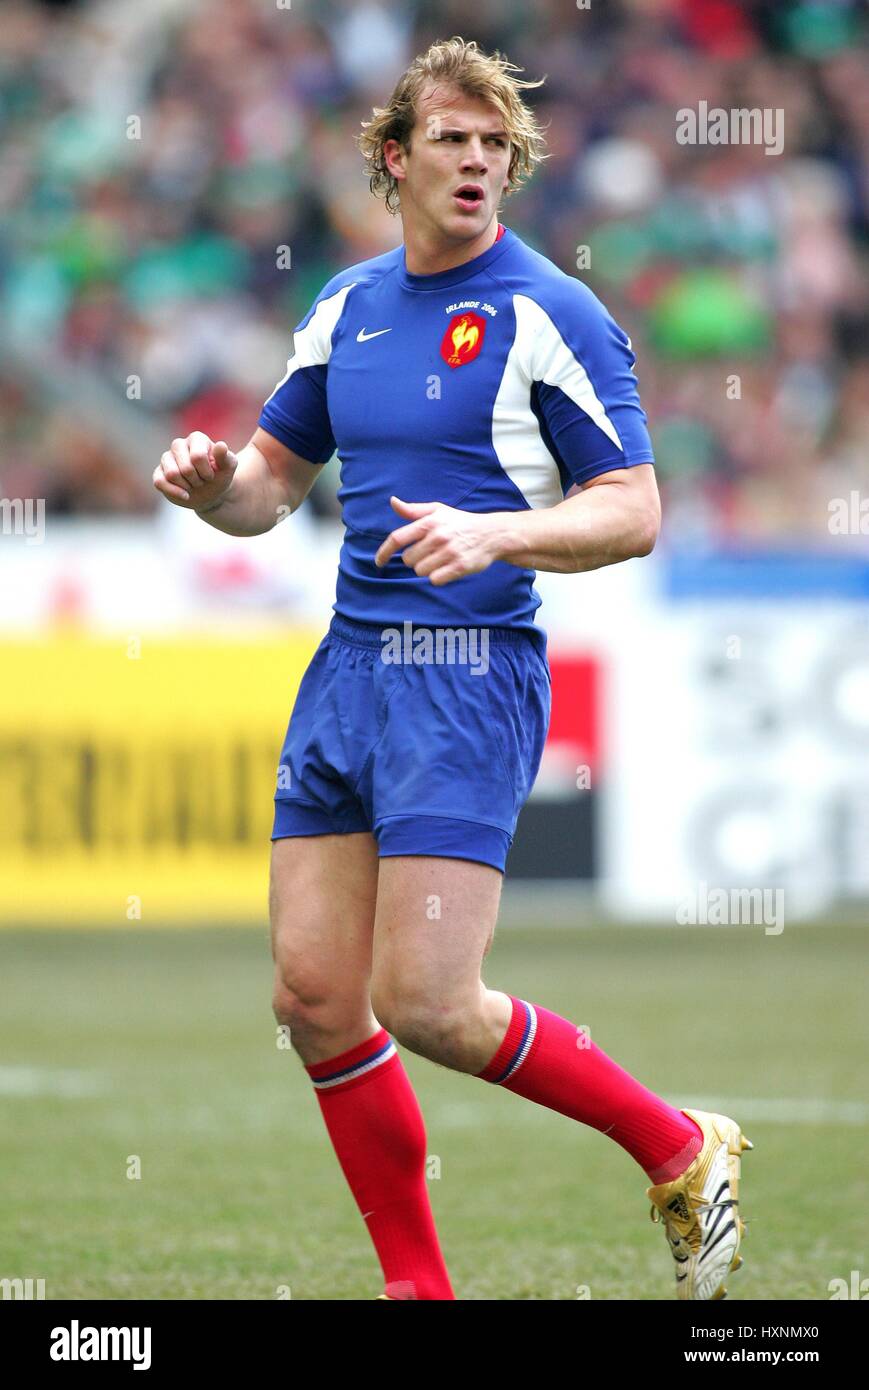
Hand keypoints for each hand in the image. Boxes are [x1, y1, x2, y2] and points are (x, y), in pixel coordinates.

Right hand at [153, 432, 237, 510]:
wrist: (211, 493)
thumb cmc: (220, 476)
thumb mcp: (228, 468)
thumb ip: (226, 457)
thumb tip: (221, 445)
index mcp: (197, 438)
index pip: (198, 457)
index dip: (206, 472)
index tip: (212, 475)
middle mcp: (179, 444)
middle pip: (185, 468)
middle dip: (197, 480)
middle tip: (202, 480)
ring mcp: (167, 458)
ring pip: (172, 474)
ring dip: (187, 486)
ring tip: (193, 484)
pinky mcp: (159, 473)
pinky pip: (159, 482)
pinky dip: (175, 492)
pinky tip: (185, 495)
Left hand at [374, 496, 501, 585]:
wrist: (492, 534)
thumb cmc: (460, 523)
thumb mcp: (438, 511)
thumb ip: (413, 510)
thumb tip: (393, 502)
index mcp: (429, 522)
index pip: (397, 538)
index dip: (384, 551)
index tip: (379, 561)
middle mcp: (438, 536)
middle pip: (408, 560)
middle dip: (416, 559)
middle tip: (431, 552)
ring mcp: (449, 552)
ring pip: (420, 571)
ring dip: (427, 568)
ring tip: (441, 559)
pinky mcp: (459, 567)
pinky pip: (435, 580)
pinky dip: (439, 577)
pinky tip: (448, 568)